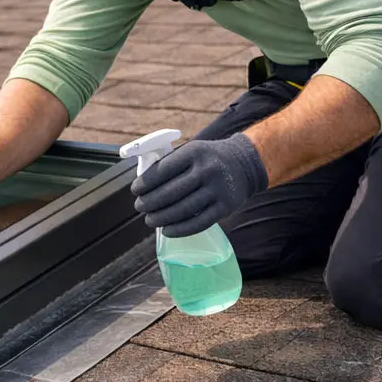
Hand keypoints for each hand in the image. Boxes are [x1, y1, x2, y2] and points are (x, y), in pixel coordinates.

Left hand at [130, 134, 268, 236]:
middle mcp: (207, 170)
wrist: (245, 163)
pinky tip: (167, 231)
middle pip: (170, 192)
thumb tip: (142, 185)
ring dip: (161, 218)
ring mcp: (218, 190)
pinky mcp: (226, 207)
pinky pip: (199, 223)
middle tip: (140, 207)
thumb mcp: (193, 150)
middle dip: (150, 203)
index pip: (163, 170)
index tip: (136, 191)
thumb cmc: (208, 159)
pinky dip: (180, 229)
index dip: (146, 183)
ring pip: (183, 210)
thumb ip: (171, 164)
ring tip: (150, 220)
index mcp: (194, 152)